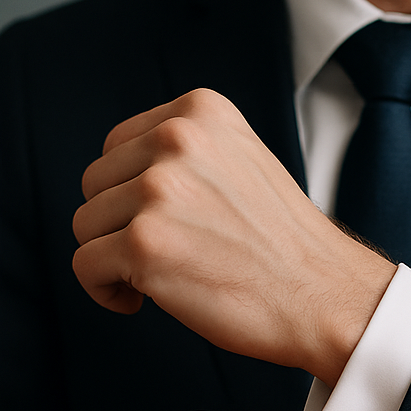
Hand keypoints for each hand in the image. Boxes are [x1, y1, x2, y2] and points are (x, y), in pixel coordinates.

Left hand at [71, 88, 394, 384]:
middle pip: (94, 185)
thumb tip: (116, 174)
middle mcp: (176, 139)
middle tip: (162, 255)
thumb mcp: (236, 159)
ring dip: (111, 259)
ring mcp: (158, 190)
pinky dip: (104, 291)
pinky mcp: (144, 243)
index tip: (160, 224)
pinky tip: (141, 300)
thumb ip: (182, 152)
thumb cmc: (279, 243)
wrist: (325, 295)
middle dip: (116, 225)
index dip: (127, 194)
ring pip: (85, 226)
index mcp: (199, 110)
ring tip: (158, 277)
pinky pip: (85, 266)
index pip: (116, 147)